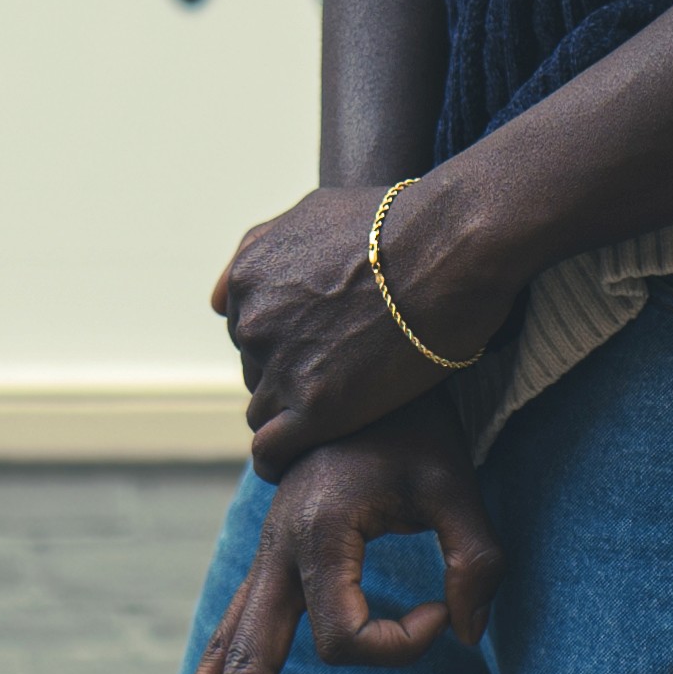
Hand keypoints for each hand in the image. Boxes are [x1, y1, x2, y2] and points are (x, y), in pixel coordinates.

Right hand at [147, 417, 503, 673]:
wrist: (368, 369)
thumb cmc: (417, 429)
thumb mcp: (459, 485)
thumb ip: (475, 561)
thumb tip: (462, 632)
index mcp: (318, 534)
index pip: (347, 640)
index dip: (401, 643)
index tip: (443, 611)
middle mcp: (276, 552)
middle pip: (248, 664)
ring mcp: (264, 560)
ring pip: (224, 652)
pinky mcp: (269, 565)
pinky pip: (232, 633)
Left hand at [213, 173, 504, 474]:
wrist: (452, 245)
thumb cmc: (401, 222)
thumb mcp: (314, 210)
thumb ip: (264, 246)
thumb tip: (220, 296)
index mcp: (250, 276)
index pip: (247, 330)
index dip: (286, 341)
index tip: (322, 348)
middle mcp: (253, 322)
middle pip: (256, 369)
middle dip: (290, 376)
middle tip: (341, 379)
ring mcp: (281, 366)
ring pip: (264, 411)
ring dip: (293, 417)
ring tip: (337, 420)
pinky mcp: (315, 409)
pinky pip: (272, 451)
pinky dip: (281, 461)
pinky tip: (303, 463)